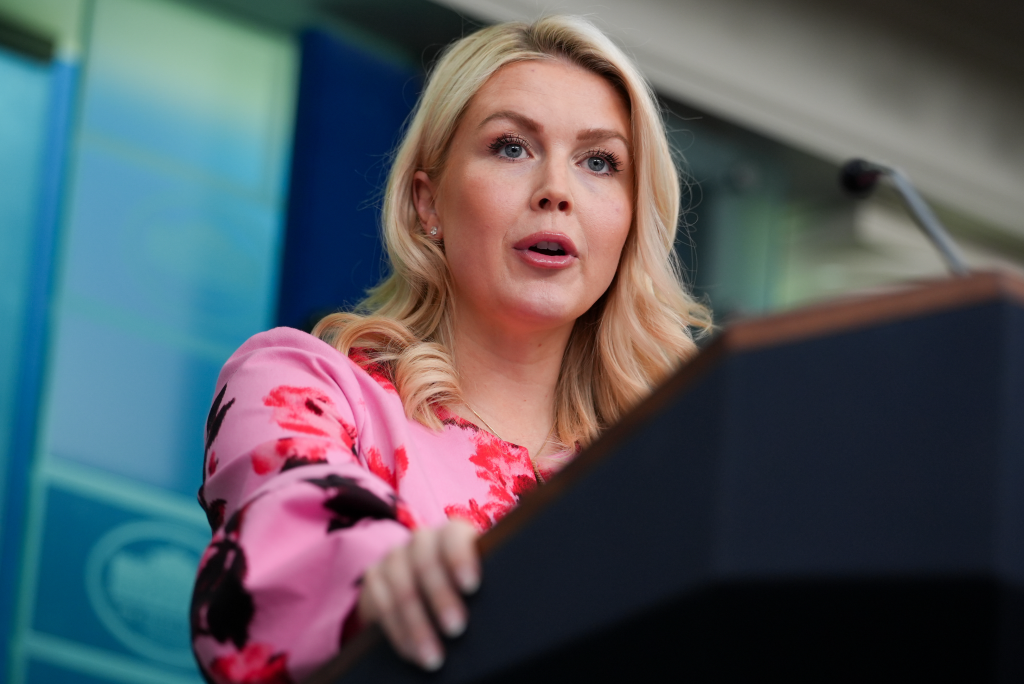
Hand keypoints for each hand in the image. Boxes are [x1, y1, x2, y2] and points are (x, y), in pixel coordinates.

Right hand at [357, 519, 479, 669]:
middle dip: (441, 598)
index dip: (461, 557)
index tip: (471, 586)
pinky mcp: (375, 578)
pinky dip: (399, 633)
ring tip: (434, 656)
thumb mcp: (474, 582)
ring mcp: (395, 558)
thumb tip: (511, 603)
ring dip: (418, 625)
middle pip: (425, 562)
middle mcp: (421, 541)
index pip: (454, 534)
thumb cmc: (463, 589)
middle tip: (457, 628)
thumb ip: (489, 584)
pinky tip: (413, 653)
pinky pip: (381, 605)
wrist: (423, 591)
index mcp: (452, 535)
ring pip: (402, 588)